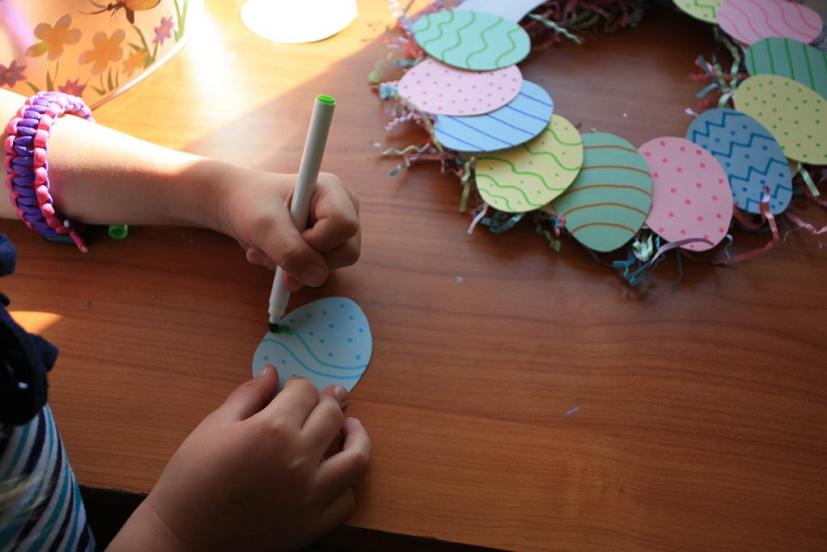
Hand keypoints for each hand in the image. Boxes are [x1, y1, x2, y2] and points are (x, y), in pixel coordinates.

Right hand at [109, 368, 370, 550]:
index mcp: (273, 429)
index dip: (299, 385)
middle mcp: (300, 459)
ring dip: (356, 437)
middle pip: (332, 416)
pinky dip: (345, 483)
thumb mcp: (214, 426)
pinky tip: (334, 472)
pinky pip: (346, 500)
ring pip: (357, 457)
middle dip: (328, 402)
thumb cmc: (190, 478)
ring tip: (350, 428)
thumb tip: (272, 372)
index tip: (293, 389)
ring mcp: (311, 495)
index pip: (305, 391)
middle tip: (326, 400)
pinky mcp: (313, 526)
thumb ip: (248, 395)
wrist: (182, 537)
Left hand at [216, 169, 360, 290]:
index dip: (318, 240)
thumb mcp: (264, 225)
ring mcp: (335, 231)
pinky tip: (272, 256)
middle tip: (273, 248)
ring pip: (331, 266)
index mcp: (332, 190)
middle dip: (305, 259)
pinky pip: (318, 272)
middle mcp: (342, 209)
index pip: (344, 226)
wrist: (234, 205)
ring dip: (293, 268)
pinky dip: (292, 272)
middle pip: (345, 251)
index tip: (289, 233)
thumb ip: (290, 251)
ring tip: (266, 251)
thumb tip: (317, 277)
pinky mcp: (326, 248)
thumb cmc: (249, 202)